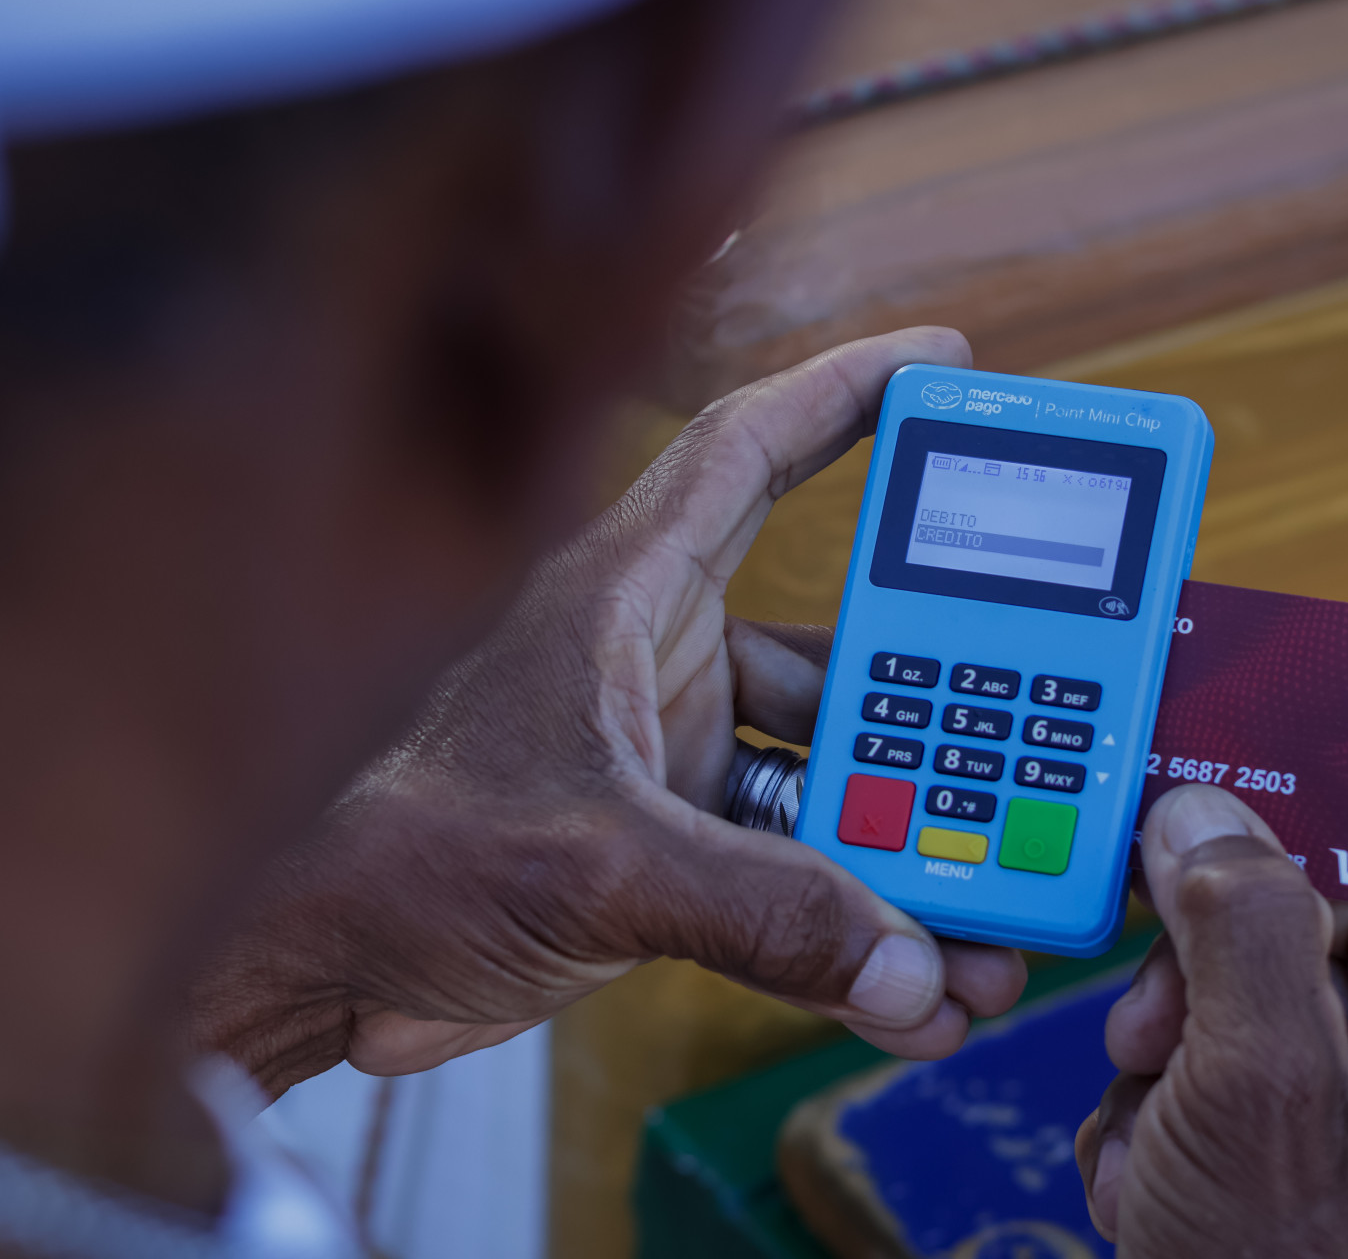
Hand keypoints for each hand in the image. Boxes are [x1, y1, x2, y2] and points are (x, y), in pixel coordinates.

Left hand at [191, 328, 1028, 1096]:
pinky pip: (792, 869)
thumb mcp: (596, 866)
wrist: (312, 965)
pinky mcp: (665, 849)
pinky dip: (851, 920)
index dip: (849, 394)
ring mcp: (665, 757)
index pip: (748, 452)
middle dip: (935, 708)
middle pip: (835, 650)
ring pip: (825, 775)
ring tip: (991, 914)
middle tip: (1035, 737)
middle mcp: (655, 660)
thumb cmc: (392, 854)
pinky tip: (915, 980)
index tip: (950, 368)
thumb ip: (761, 913)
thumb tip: (913, 965)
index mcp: (622, 593)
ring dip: (903, 846)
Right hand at [1075, 784, 1347, 1256]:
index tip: (1183, 830)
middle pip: (1282, 947)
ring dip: (1157, 1068)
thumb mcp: (1254, 1081)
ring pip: (1220, 1013)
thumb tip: (1206, 812)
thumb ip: (1238, 926)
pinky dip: (1152, 1123)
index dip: (1272, 861)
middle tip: (1150, 1042)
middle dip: (1192, 992)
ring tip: (1156, 1150)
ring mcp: (1346, 1132)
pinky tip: (1151, 1182)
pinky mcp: (1281, 1167)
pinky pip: (1198, 1084)